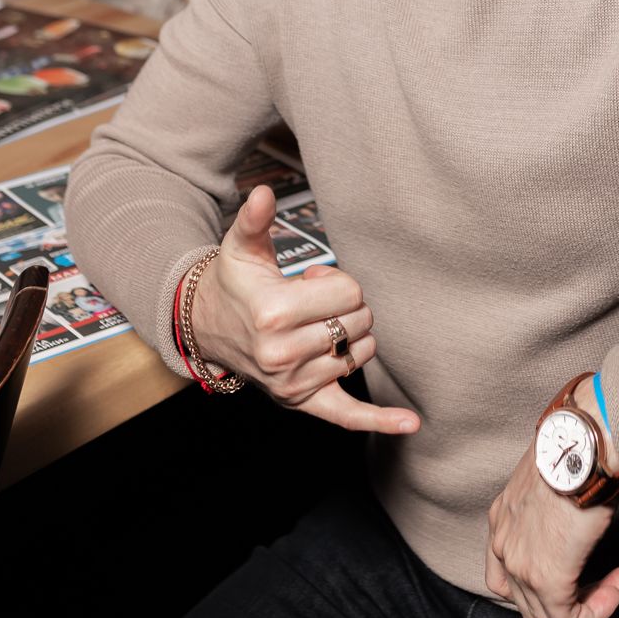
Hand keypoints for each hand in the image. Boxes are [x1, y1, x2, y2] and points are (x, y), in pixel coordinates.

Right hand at [191, 184, 419, 435]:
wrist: (208, 328)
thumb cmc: (235, 282)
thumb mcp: (242, 248)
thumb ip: (256, 220)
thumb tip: (264, 193)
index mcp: (274, 314)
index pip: (348, 293)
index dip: (335, 281)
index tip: (308, 281)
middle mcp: (283, 354)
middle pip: (359, 321)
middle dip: (344, 305)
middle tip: (310, 302)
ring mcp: (293, 383)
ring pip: (361, 352)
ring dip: (350, 334)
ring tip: (313, 325)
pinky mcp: (301, 402)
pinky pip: (347, 416)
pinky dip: (380, 421)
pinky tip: (410, 424)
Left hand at [485, 423, 618, 617]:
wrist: (584, 445)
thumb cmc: (576, 449)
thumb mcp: (551, 478)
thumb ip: (552, 503)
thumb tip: (575, 514)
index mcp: (502, 517)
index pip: (505, 573)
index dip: (539, 584)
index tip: (577, 570)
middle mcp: (503, 544)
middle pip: (525, 600)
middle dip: (566, 598)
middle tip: (600, 582)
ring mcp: (521, 566)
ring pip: (547, 616)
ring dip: (587, 605)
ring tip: (615, 585)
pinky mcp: (547, 581)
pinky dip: (596, 612)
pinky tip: (617, 587)